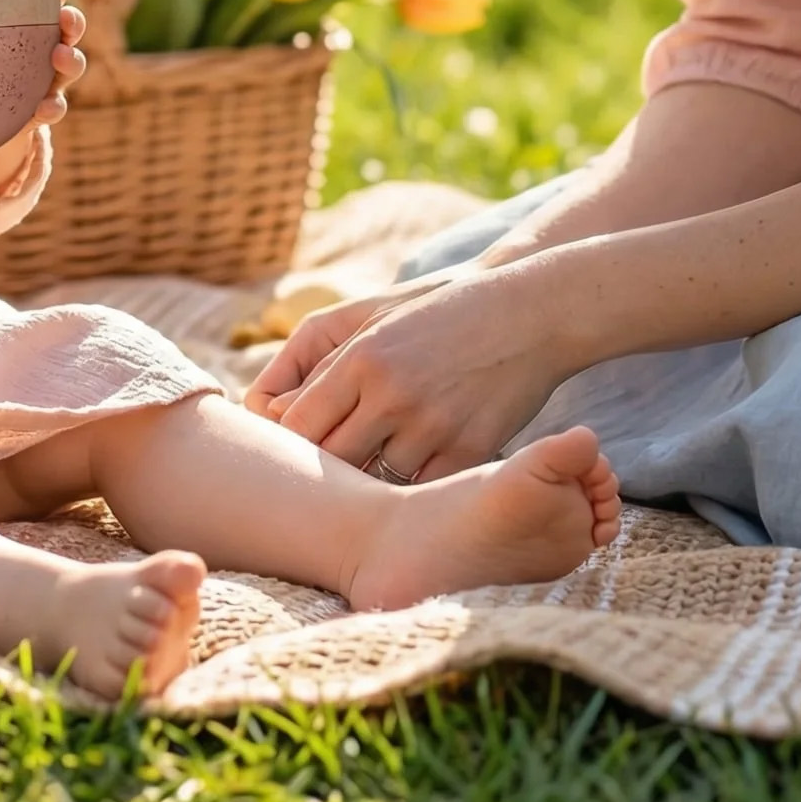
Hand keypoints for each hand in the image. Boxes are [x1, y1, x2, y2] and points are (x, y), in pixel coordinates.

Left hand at [0, 0, 85, 194]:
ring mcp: (44, 80)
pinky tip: (44, 108)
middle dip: (73, 21)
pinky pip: (53, 109)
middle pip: (67, 30)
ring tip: (60, 56)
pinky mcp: (37, 111)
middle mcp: (42, 48)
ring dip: (70, 60)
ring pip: (69, 66)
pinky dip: (52, 107)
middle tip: (66, 17)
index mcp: (25, 25)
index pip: (46, 0)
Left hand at [244, 264, 571, 480]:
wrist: (526, 313)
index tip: (295, 449)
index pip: (298, 425)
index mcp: (360, 359)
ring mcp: (433, 426)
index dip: (291, 444)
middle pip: (332, 460)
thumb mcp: (370, 320)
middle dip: (325, 468)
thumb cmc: (434, 313)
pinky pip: (423, 489)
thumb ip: (319, 363)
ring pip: (376, 482)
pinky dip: (413, 486)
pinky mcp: (470, 450)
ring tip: (367, 474)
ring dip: (370, 479)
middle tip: (323, 473)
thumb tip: (274, 412)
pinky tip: (412, 472)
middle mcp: (392, 395)